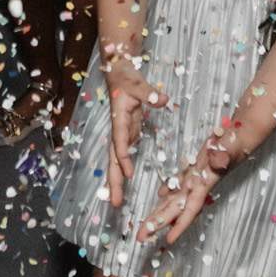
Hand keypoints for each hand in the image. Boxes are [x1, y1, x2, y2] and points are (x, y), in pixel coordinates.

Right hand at [105, 50, 167, 209]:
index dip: (123, 158)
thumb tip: (162, 99)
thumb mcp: (139, 84)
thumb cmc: (127, 78)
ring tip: (115, 202)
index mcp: (119, 120)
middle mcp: (118, 131)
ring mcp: (121, 134)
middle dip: (113, 181)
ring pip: (115, 161)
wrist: (118, 73)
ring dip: (115, 181)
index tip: (129, 174)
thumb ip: (150, 93)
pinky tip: (125, 185)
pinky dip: (122, 171)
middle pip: (113, 160)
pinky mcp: (127, 134)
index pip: (120, 142)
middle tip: (114, 203)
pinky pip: (122, 157)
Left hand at [139, 129, 237, 245]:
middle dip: (158, 223)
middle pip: (175, 209)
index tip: (168, 240)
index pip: (190, 208)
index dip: (180, 225)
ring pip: (173, 199)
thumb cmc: (236, 144)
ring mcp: (195, 179)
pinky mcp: (194, 169)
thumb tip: (218, 161)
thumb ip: (223, 157)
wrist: (240, 137)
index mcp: (204, 184)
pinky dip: (167, 190)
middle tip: (141, 237)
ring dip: (159, 212)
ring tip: (145, 226)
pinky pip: (178, 183)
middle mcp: (197, 186)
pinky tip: (159, 196)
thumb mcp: (229, 150)